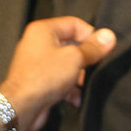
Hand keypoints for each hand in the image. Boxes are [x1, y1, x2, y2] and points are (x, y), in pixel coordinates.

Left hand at [0, 17, 115, 130]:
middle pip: (71, 44)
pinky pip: (59, 78)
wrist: (21, 106)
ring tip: (83, 86)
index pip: (74, 23)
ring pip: (66, 63)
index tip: (102, 48)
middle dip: (85, 59)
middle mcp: (38, 43)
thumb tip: (109, 36)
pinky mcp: (39, 80)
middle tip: (95, 67)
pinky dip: (69, 88)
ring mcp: (38, 62)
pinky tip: (75, 98)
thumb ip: (93, 48)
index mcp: (44, 30)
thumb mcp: (74, 59)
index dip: (90, 35)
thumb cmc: (43, 77)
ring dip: (78, 76)